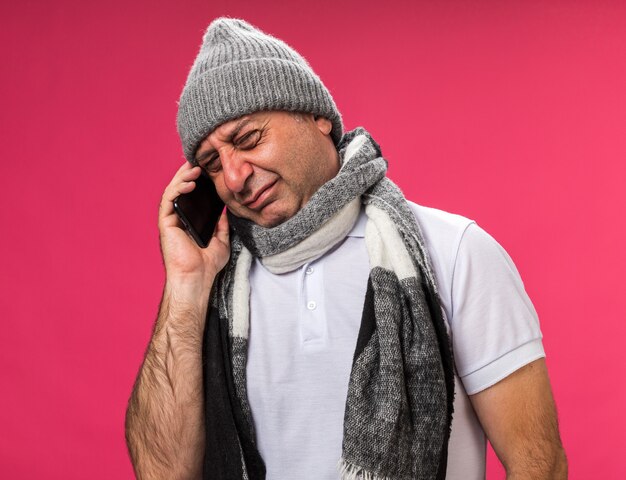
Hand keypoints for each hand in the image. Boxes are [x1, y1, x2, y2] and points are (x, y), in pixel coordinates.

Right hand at [159, 162, 229, 286]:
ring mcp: (170, 221)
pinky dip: (178, 189)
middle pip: (180, 190)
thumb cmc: (207, 265)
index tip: (208, 169)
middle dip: (188, 174)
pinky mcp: (166, 223)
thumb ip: (222, 226)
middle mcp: (178, 219)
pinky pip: (169, 200)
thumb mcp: (221, 241)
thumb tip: (225, 211)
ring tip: (195, 167)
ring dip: (182, 177)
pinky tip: (189, 182)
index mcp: (189, 222)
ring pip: (173, 192)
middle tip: (199, 161)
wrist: (197, 279)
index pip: (191, 197)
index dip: (197, 181)